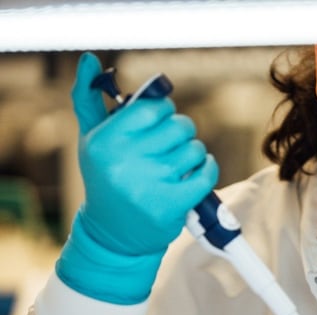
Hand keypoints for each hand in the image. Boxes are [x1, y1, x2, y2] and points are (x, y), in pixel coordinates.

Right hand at [55, 52, 217, 303]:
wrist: (114, 234)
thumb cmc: (106, 178)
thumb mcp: (92, 140)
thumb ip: (89, 98)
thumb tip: (89, 58)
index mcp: (106, 141)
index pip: (154, 107)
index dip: (163, 113)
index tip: (158, 124)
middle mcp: (125, 161)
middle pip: (180, 126)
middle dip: (181, 133)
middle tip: (169, 147)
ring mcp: (150, 184)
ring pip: (195, 149)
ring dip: (192, 155)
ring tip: (176, 166)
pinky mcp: (173, 204)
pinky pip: (207, 172)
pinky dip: (207, 170)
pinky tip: (195, 174)